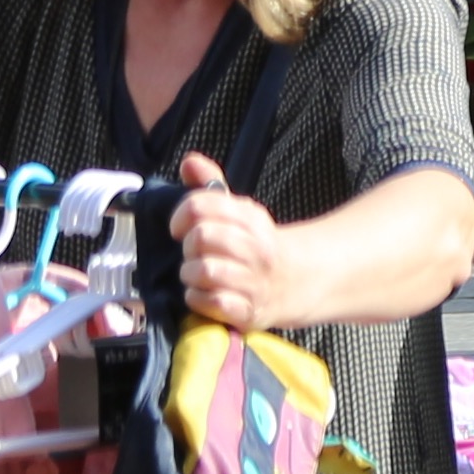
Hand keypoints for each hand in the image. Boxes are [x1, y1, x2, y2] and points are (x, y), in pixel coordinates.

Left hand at [171, 155, 289, 330]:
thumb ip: (210, 186)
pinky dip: (198, 299)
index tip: (179, 226)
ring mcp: (253, 281)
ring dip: (190, 274)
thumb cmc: (255, 245)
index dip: (181, 215)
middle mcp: (255, 248)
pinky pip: (212, 302)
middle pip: (201, 237)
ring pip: (205, 270)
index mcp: (250, 217)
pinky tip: (203, 294)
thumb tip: (189, 162)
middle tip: (192, 252)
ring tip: (196, 274)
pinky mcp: (248, 311)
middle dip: (188, 246)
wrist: (294, 281)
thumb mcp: (238, 211)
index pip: (202, 205)